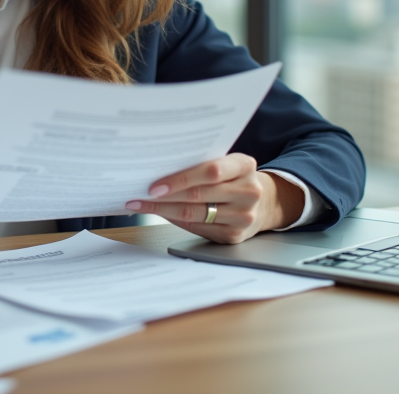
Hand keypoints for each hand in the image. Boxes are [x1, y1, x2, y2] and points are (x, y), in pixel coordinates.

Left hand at [124, 154, 303, 243]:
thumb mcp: (226, 164)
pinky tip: (160, 213)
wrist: (261, 202)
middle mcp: (248, 191)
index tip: (153, 185)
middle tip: (138, 196)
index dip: (180, 179)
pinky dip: (174, 220)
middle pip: (199, 195)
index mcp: (244, 165)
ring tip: (141, 205)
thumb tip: (158, 171)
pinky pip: (197, 227)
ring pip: (194, 214)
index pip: (210, 171)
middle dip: (164, 196)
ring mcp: (244, 216)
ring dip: (163, 210)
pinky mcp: (234, 235)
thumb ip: (202, 165)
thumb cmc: (232, 178)